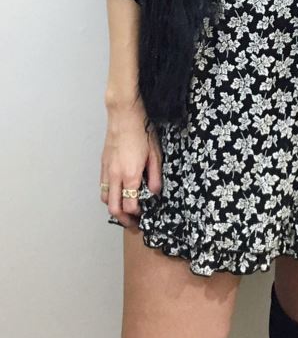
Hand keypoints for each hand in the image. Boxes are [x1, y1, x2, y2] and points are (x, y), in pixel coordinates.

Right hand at [100, 99, 162, 227]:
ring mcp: (107, 170)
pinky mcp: (103, 164)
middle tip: (133, 222)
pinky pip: (103, 186)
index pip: (130, 205)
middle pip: (113, 208)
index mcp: (130, 174)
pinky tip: (118, 192)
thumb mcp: (155, 154)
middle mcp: (115, 175)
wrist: (124, 115)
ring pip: (105, 198)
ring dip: (114, 207)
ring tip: (125, 208)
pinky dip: (109, 195)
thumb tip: (155, 193)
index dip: (137, 215)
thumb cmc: (141, 131)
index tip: (144, 216)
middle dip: (123, 219)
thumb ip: (155, 176)